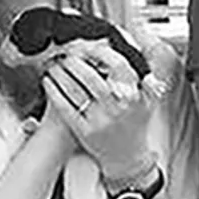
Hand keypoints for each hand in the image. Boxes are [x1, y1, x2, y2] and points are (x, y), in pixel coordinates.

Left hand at [41, 50, 154, 180]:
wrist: (127, 159)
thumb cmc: (136, 125)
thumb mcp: (150, 99)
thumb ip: (150, 71)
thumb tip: (144, 38)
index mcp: (136, 97)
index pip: (119, 67)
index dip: (102, 53)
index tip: (91, 46)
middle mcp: (119, 109)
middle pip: (93, 78)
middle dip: (76, 62)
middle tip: (67, 53)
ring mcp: (100, 121)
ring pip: (76, 91)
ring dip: (61, 74)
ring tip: (54, 64)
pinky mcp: (84, 132)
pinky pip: (65, 108)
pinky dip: (54, 93)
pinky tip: (48, 83)